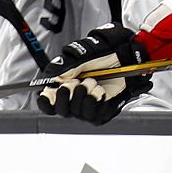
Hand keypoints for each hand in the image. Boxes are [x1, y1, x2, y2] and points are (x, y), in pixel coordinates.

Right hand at [37, 24, 151, 124]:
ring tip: (92, 82)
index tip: (48, 93)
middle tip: (73, 84)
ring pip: (77, 113)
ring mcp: (88, 109)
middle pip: (62, 111)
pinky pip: (93, 114)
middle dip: (65, 97)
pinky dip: (95, 100)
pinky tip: (100, 91)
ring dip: (83, 95)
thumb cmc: (104, 58)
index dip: (46, 102)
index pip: (48, 104)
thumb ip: (63, 70)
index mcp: (65, 89)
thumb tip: (52, 80)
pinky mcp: (102, 114)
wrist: (124, 59)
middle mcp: (75, 101)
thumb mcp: (80, 59)